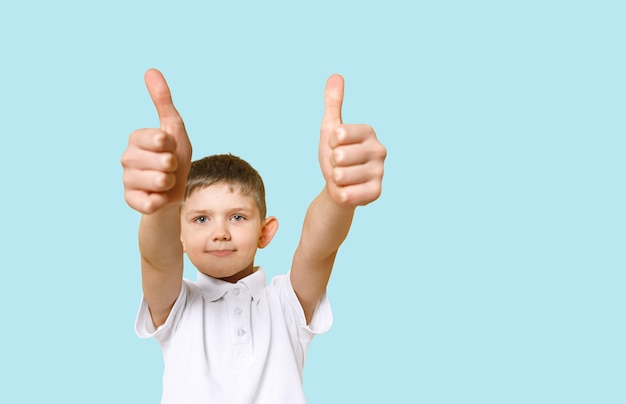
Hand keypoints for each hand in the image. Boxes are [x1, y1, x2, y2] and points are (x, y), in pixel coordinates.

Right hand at [121, 69, 191, 213]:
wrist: (174, 189)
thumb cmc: (174, 155)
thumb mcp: (174, 127)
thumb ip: (163, 100)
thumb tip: (150, 70)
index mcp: (136, 138)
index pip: (161, 139)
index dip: (173, 146)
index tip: (170, 148)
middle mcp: (126, 157)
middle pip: (163, 162)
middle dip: (174, 166)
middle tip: (169, 168)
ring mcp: (126, 179)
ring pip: (159, 181)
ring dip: (170, 183)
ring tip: (165, 181)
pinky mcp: (130, 200)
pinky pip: (149, 202)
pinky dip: (159, 201)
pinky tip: (157, 196)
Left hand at [319, 75, 386, 206]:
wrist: (339, 186)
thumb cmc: (335, 155)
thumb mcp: (330, 128)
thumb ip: (333, 103)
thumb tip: (335, 76)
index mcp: (368, 131)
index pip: (338, 133)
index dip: (330, 143)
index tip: (336, 146)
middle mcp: (379, 150)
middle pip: (338, 156)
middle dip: (331, 164)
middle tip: (339, 166)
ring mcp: (380, 172)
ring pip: (340, 175)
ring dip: (335, 180)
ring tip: (343, 178)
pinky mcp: (377, 193)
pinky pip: (348, 194)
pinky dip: (341, 194)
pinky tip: (348, 191)